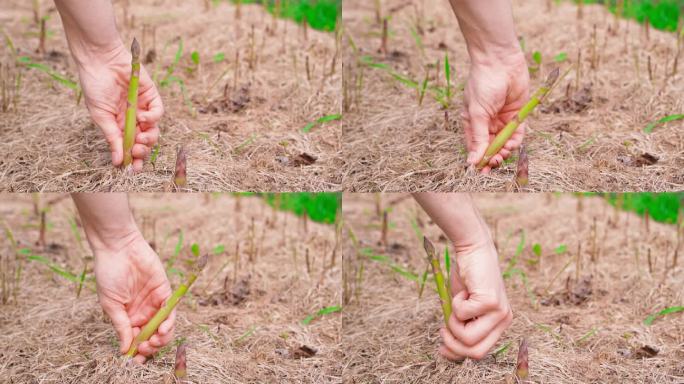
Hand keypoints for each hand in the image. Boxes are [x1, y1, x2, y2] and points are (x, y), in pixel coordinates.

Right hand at [77, 43, 162, 171]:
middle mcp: (132, 118)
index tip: (133, 170)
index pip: (130, 146)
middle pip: (145, 142)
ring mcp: (143, 107)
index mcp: (119, 125)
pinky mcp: (151, 95)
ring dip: (149, 139)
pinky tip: (142, 118)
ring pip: (154, 130)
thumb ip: (112, 138)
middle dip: (143, 151)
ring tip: (140, 139)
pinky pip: (158, 112)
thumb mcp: (101, 116)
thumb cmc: (95, 87)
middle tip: (137, 153)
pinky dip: (152, 119)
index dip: (134, 160)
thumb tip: (118, 163)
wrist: (100, 60)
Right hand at [93, 230, 173, 363]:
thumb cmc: (109, 274)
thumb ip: (121, 327)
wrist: (119, 249)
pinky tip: (162, 329)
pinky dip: (168, 323)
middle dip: (150, 347)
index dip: (138, 352)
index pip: (136, 339)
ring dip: (161, 339)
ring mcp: (155, 302)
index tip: (136, 360)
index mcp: (128, 317)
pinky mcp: (165, 291)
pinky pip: (171, 311)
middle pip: (152, 336)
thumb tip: (125, 351)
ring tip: (154, 341)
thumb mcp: (111, 305)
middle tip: (145, 349)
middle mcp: (143, 312)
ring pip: (163, 327)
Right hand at [438, 234, 511, 360]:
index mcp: (499, 324)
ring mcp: (500, 313)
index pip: (480, 352)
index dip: (458, 354)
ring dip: (453, 322)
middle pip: (476, 353)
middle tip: (443, 328)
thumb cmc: (466, 277)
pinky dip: (456, 303)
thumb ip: (459, 327)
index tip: (441, 348)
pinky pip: (462, 315)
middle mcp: (504, 321)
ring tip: (457, 303)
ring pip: (468, 338)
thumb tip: (446, 350)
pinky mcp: (491, 302)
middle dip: (453, 344)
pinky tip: (464, 290)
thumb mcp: (461, 308)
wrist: (473, 250)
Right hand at [463, 52, 528, 172]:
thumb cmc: (483, 84)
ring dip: (504, 151)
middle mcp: (487, 123)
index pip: (475, 147)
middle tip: (495, 163)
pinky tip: (512, 144)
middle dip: (493, 157)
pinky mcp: (517, 114)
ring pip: (504, 143)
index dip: (479, 159)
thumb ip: (478, 138)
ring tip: (504, 153)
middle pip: (491, 147)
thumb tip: (472, 162)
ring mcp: (502, 119)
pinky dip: (515, 141)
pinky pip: (517, 133)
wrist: (500, 62)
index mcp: (472, 123)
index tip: (482, 171)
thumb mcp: (477, 113)